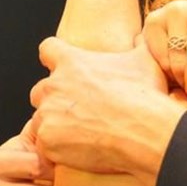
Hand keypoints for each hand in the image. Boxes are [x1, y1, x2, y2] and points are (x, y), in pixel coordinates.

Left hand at [29, 38, 178, 179]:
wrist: (144, 132)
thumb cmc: (144, 95)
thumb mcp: (145, 61)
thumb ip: (139, 44)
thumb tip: (143, 36)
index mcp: (72, 63)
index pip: (48, 50)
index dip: (54, 57)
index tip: (63, 67)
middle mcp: (53, 86)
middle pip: (41, 90)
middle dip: (55, 99)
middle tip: (80, 110)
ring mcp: (47, 115)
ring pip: (42, 120)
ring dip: (57, 125)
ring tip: (84, 133)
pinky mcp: (46, 141)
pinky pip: (46, 144)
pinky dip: (59, 148)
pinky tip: (81, 149)